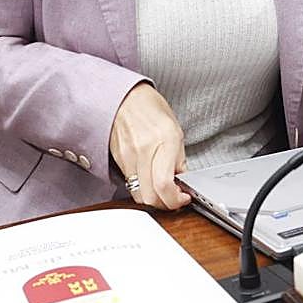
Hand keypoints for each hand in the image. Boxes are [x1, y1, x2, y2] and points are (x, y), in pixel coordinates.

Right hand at [109, 83, 190, 210]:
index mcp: (165, 139)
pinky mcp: (119, 162)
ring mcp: (129, 157)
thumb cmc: (150, 108)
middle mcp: (145, 150)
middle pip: (150, 196)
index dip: (175, 199)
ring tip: (163, 192)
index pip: (165, 184)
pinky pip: (131, 185)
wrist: (124, 98)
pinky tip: (151, 183)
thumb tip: (182, 181)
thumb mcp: (175, 129)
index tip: (183, 198)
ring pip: (139, 195)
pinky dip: (143, 190)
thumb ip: (179, 158)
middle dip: (166, 204)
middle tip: (175, 199)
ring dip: (154, 200)